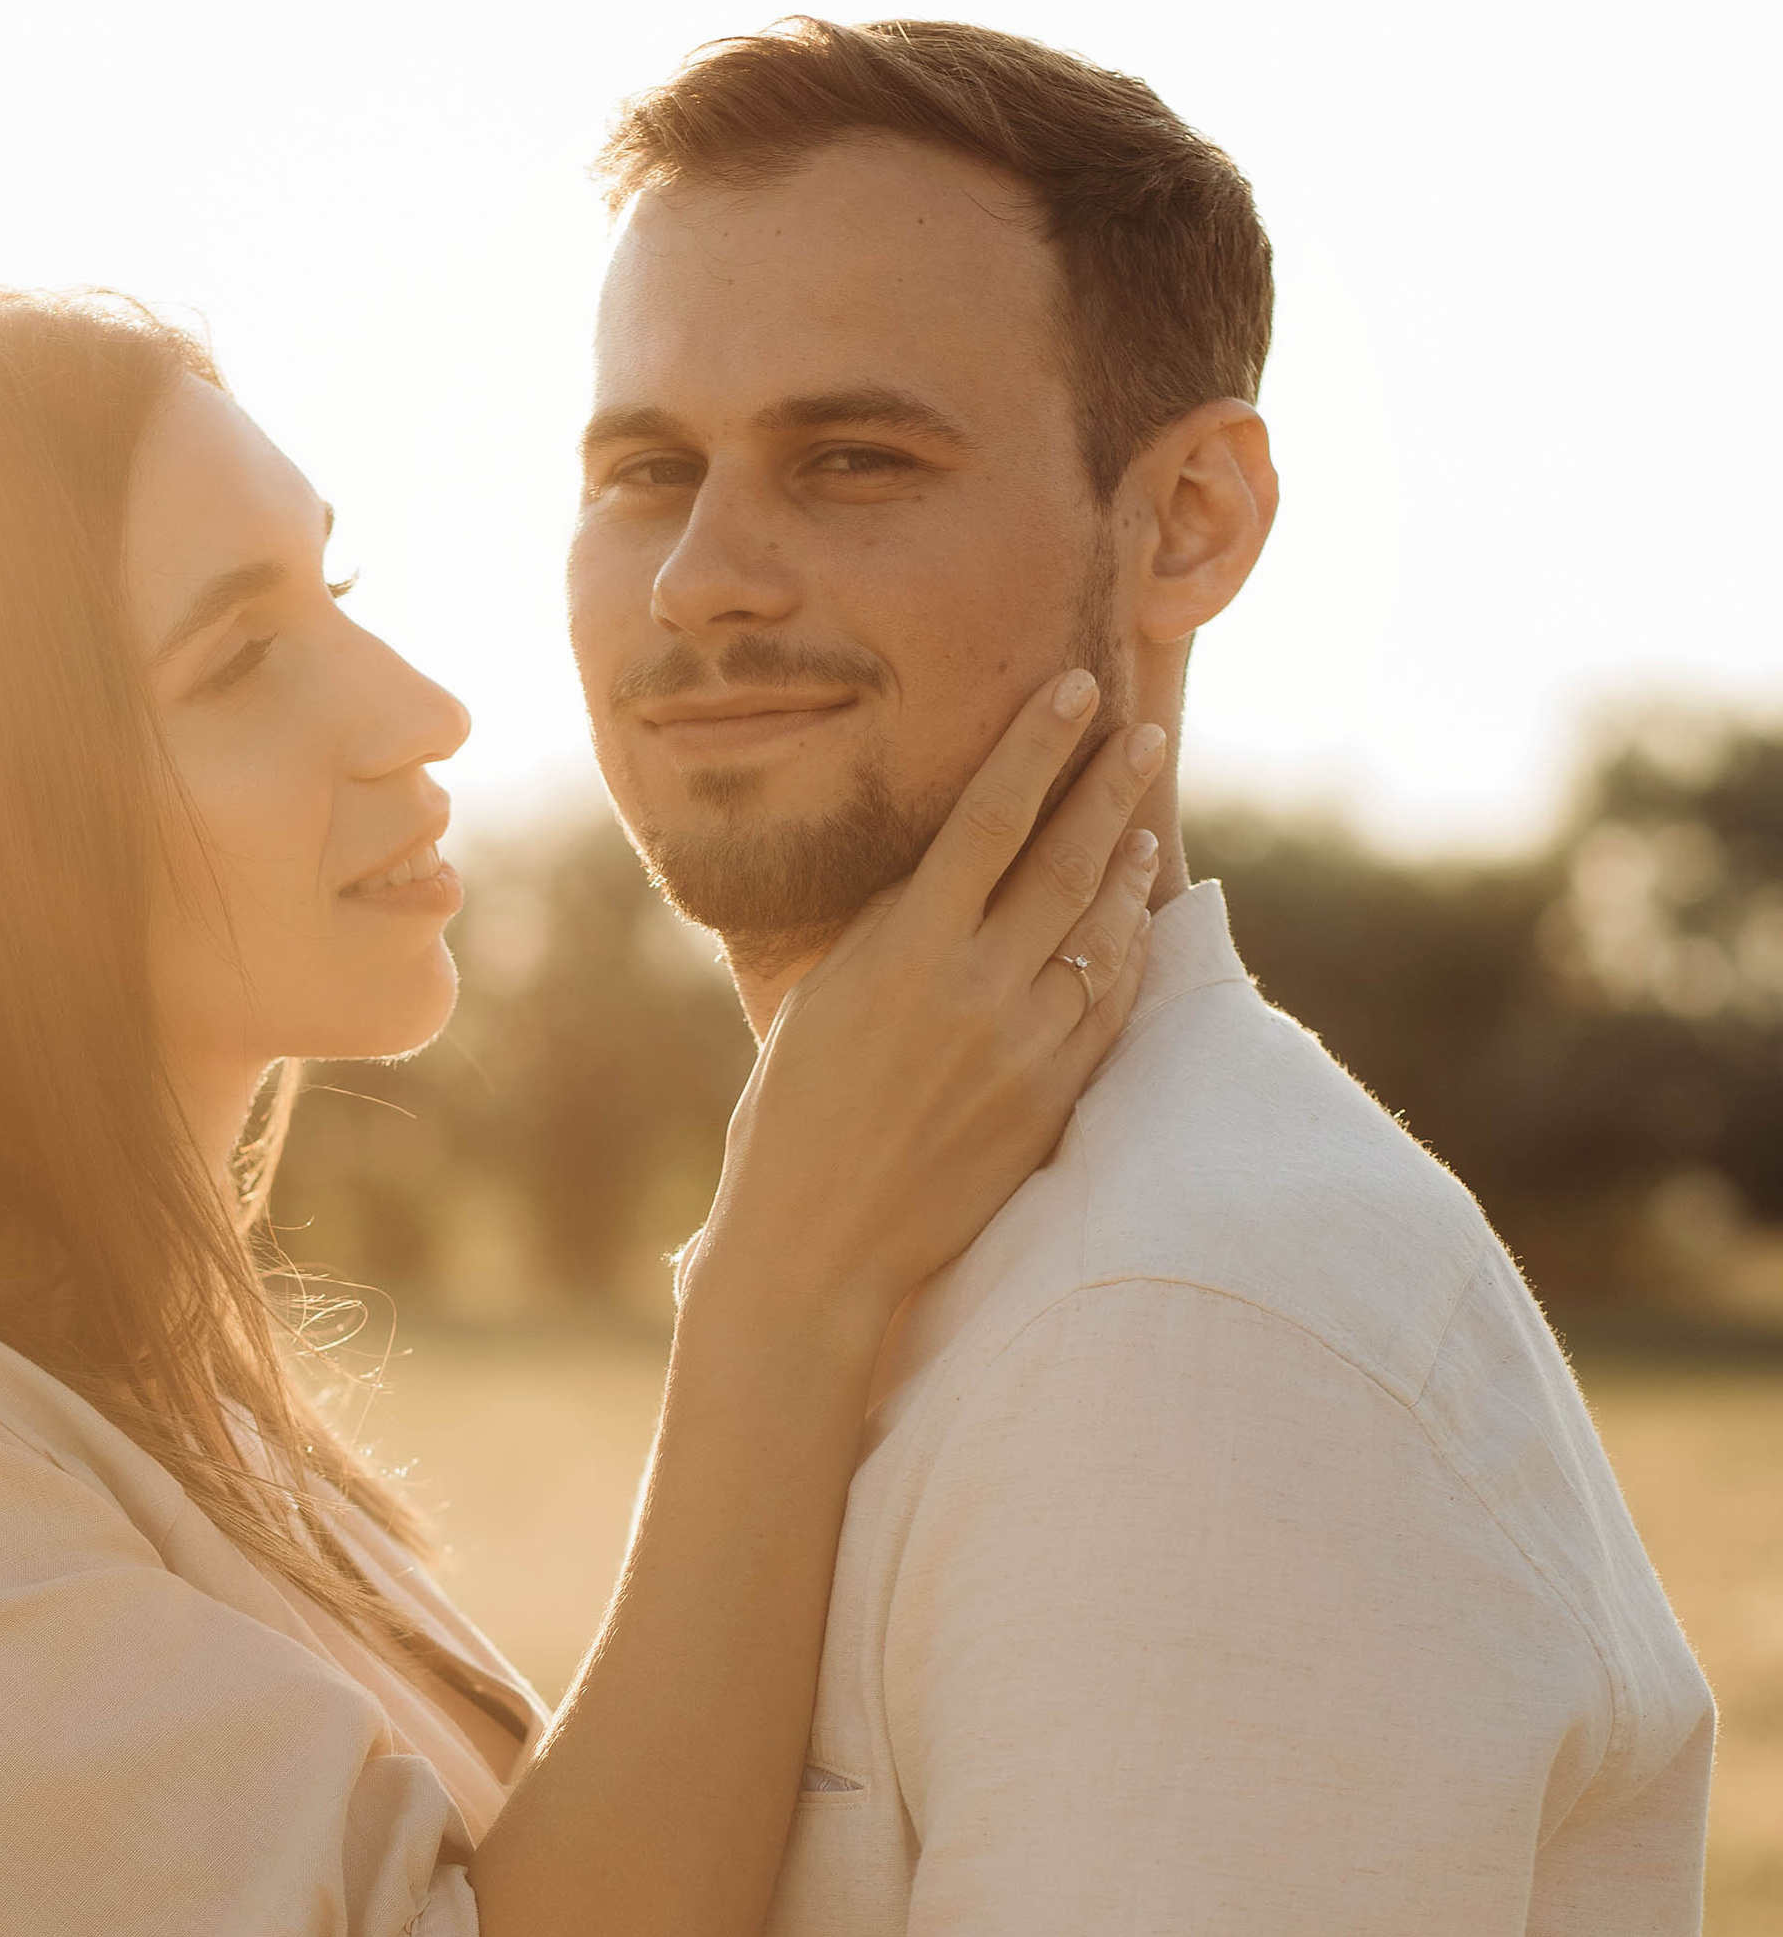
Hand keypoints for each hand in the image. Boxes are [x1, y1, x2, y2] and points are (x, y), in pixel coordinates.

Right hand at [689, 673, 1163, 1355]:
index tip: (1076, 689)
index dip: (1038, 746)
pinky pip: (1109, 1007)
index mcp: (902, 955)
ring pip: (1100, 934)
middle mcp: (973, 993)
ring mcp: (1022, 1049)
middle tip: (1144, 735)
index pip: (989, 820)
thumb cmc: (792, 1119)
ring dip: (1125, 866)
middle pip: (1065, 863)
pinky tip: (1137, 920)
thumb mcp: (823, 1000)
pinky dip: (1128, 953)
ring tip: (1141, 818)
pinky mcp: (1048, 1100)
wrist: (818, 1247)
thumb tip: (948, 872)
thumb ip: (892, 933)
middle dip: (1107, 787)